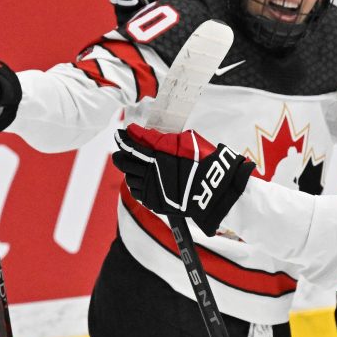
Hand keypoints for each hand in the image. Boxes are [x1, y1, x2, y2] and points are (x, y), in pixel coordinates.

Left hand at [113, 124, 253, 234]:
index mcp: (156, 157)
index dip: (124, 139)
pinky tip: (141, 181)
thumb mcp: (185, 142)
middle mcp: (149, 174)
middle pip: (126, 163)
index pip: (132, 146)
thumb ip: (162, 139)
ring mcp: (151, 190)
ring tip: (133, 166)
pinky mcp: (155, 202)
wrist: (215, 191)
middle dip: (122, 155)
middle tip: (122, 151)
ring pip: (130, 179)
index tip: (121, 134)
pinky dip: (136, 185)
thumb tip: (144, 135)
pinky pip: (138, 192)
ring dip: (129, 170)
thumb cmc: (204, 163)